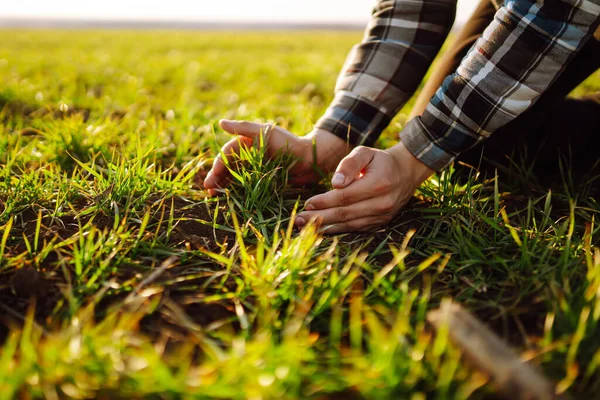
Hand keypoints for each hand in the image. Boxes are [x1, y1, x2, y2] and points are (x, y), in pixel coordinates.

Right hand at [204, 120, 349, 195]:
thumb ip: (243, 128)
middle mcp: (250, 155)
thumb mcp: (265, 132)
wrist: (312, 158)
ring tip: (216, 196)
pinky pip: (248, 187)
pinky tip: (231, 199)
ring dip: (225, 185)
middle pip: (229, 166)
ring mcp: (258, 169)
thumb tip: (220, 123)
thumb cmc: (289, 143)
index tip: (211, 178)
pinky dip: (238, 192)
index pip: (227, 154)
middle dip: (218, 177)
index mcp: (248, 143)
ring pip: (236, 177)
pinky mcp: (266, 181)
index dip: (218, 165)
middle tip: (209, 190)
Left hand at [294, 143, 433, 232]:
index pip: (345, 197)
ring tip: (306, 228)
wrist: (406, 172)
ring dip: (326, 228)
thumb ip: (349, 164)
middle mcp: (382, 204)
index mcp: (378, 184)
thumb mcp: (365, 153)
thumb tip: (335, 184)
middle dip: (319, 218)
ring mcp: (382, 216)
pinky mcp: (381, 223)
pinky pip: (356, 229)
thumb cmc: (380, 161)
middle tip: (299, 220)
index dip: (324, 201)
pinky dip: (338, 231)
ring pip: (349, 225)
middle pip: (345, 214)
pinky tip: (323, 230)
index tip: (307, 203)